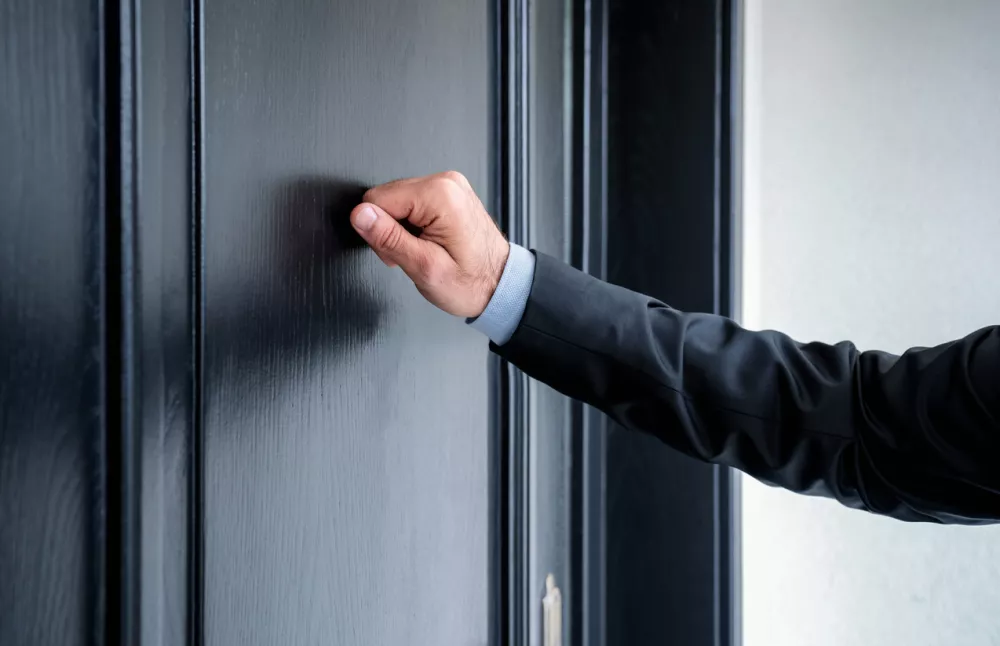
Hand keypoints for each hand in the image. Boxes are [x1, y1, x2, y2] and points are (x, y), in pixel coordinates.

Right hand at [350, 171, 508, 317]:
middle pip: (386, 198)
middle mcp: (445, 183)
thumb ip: (389, 238)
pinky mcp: (448, 194)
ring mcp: (448, 186)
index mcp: (439, 195)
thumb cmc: (472, 282)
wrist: (500, 285)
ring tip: (423, 250)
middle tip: (413, 255)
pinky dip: (414, 226)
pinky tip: (429, 242)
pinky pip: (413, 204)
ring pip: (397, 202)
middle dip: (390, 231)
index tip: (397, 252)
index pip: (376, 199)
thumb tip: (360, 215)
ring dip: (402, 230)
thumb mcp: (424, 267)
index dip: (378, 231)